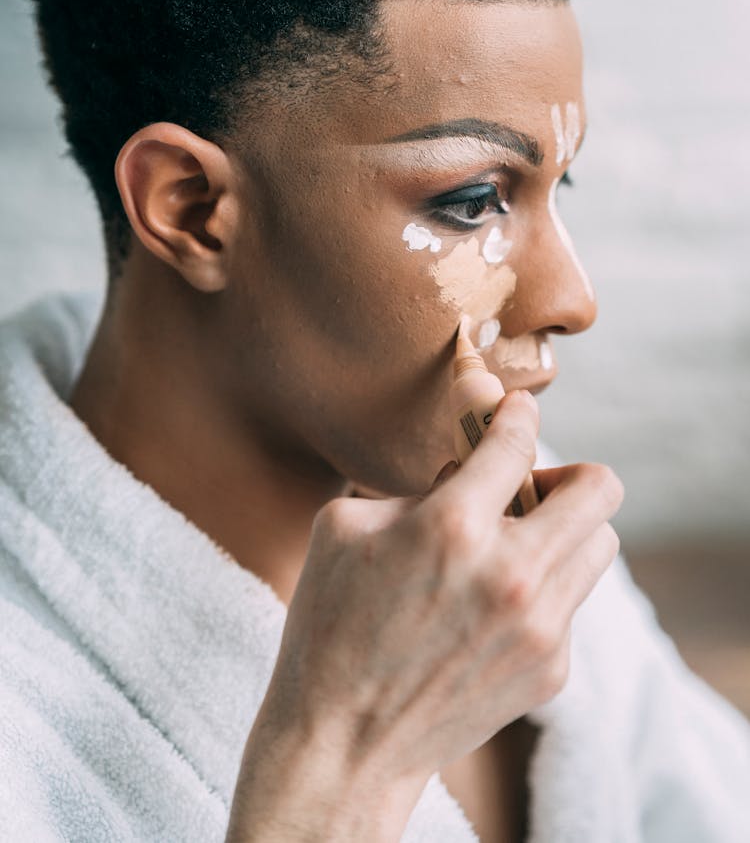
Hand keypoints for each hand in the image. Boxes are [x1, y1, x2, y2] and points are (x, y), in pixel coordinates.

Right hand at [227, 391, 622, 839]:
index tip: (514, 411)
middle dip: (570, 473)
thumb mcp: (345, 528)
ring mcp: (540, 627)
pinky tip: (495, 608)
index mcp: (453, 527)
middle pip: (599, 490)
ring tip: (518, 545)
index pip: (517, 441)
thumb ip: (413, 487)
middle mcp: (512, 574)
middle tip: (531, 487)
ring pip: (600, 546)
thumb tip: (461, 467)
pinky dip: (545, 590)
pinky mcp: (552, 669)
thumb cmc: (330, 625)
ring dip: (565, 531)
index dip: (517, 414)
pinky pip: (573, 603)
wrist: (344, 744)